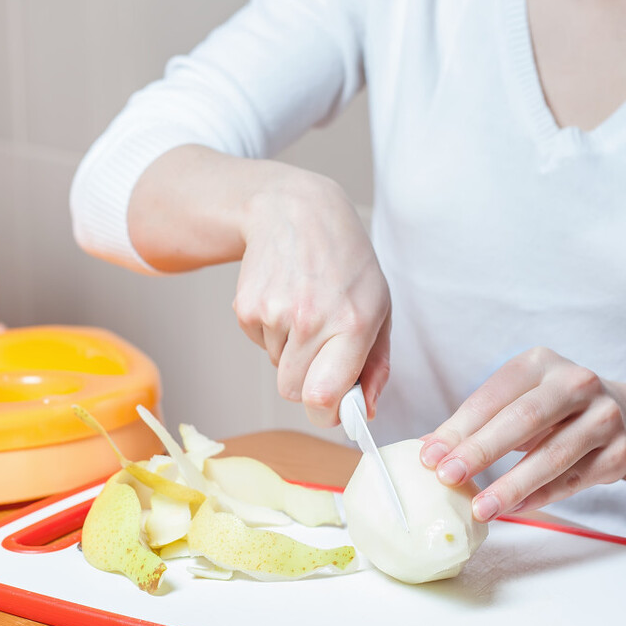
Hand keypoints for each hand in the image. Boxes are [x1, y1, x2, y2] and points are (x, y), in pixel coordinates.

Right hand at [234, 171, 391, 426]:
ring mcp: (274, 313)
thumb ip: (376, 365)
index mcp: (352, 324)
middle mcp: (311, 320)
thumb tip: (367, 412)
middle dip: (306, 383)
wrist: (296, 212)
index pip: (324, 397)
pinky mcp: (246, 308)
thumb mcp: (379, 307)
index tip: (331, 409)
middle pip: (294, 392)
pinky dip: (270, 332)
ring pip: (277, 368)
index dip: (325, 414)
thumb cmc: (346, 263)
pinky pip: (259, 344)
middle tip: (320, 351)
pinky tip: (284, 299)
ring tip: (304, 309)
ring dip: (290, 351)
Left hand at [418, 347, 625, 521]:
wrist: (622, 416)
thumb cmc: (551, 409)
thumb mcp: (514, 400)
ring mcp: (604, 417)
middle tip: (448, 478)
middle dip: (481, 451)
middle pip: (523, 420)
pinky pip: (574, 479)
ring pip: (552, 455)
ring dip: (511, 485)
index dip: (459, 428)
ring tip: (480, 508)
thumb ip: (474, 422)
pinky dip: (541, 496)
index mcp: (539, 363)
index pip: (492, 397)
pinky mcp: (619, 452)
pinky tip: (513, 508)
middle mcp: (577, 383)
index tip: (429, 457)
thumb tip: (427, 450)